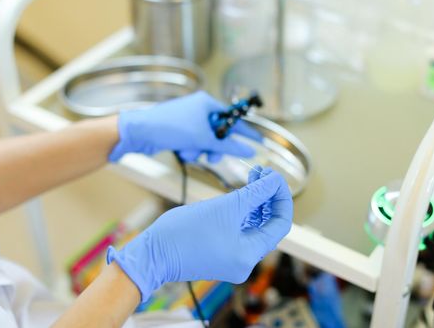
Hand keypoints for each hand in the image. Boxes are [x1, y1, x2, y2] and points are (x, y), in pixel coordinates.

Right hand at [107, 169, 292, 301]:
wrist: (152, 253)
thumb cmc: (183, 233)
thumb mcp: (225, 207)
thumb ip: (254, 193)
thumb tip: (275, 180)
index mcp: (249, 255)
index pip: (280, 224)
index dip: (281, 197)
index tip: (275, 177)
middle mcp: (245, 261)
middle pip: (269, 225)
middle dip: (268, 197)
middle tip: (263, 172)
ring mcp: (233, 258)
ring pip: (255, 226)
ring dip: (257, 202)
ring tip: (254, 177)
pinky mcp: (222, 252)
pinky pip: (241, 230)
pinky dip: (244, 212)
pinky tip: (243, 193)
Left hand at [108, 91, 261, 162]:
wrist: (139, 132)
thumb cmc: (169, 127)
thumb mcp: (202, 138)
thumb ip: (228, 146)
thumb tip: (249, 151)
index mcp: (207, 103)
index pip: (233, 118)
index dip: (246, 132)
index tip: (258, 142)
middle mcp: (199, 109)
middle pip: (219, 133)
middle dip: (214, 147)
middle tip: (212, 156)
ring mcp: (189, 121)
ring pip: (206, 142)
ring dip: (200, 151)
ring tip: (190, 152)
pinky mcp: (180, 132)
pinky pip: (194, 144)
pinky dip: (190, 150)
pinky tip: (181, 151)